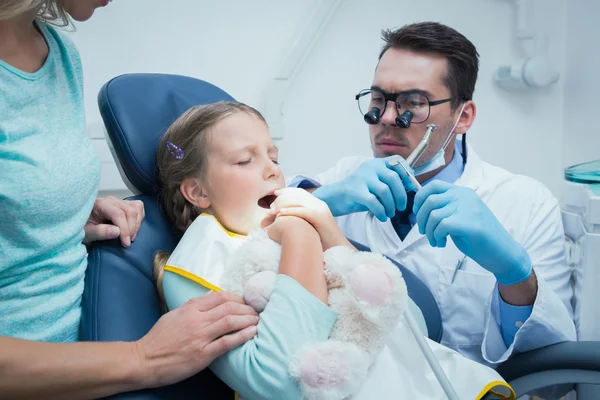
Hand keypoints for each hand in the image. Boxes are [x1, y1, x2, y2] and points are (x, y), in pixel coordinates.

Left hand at [84, 196, 144, 246]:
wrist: (80, 227)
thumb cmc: (81, 230)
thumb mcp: (86, 234)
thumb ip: (99, 232)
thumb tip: (116, 231)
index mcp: (99, 205)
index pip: (118, 214)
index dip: (124, 229)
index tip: (125, 243)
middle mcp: (111, 201)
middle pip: (130, 210)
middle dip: (132, 228)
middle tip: (127, 242)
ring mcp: (119, 202)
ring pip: (137, 208)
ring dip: (137, 224)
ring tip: (130, 237)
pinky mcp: (124, 205)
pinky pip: (138, 207)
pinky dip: (139, 219)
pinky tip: (133, 229)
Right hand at [135, 291, 257, 387]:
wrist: (144, 360)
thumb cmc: (158, 338)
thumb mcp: (174, 314)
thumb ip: (194, 304)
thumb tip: (211, 294)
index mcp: (190, 308)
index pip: (220, 296)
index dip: (237, 297)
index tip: (245, 301)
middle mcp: (196, 320)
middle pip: (229, 307)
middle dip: (247, 308)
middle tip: (256, 312)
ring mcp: (200, 337)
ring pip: (231, 321)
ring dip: (248, 319)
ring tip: (258, 320)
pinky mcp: (202, 354)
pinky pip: (227, 342)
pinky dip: (242, 336)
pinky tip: (252, 333)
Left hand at [271, 188, 353, 250]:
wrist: (337, 249)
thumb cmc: (323, 241)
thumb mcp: (311, 226)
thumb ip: (302, 219)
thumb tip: (289, 219)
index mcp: (318, 204)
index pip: (300, 192)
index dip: (286, 191)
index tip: (275, 193)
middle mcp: (319, 204)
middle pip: (298, 194)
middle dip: (282, 196)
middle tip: (270, 203)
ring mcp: (320, 209)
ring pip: (299, 200)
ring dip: (283, 204)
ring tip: (271, 210)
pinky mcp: (320, 216)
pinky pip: (302, 210)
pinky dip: (290, 211)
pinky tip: (280, 214)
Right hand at [311, 157, 413, 220]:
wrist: (335, 198)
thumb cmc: (359, 192)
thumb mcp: (375, 183)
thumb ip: (390, 183)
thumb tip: (411, 187)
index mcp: (376, 163)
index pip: (397, 161)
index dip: (407, 173)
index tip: (410, 187)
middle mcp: (370, 167)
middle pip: (393, 179)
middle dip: (401, 195)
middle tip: (401, 207)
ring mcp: (362, 178)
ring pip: (385, 191)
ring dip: (391, 205)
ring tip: (390, 213)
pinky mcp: (355, 191)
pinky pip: (374, 202)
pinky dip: (381, 212)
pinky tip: (382, 217)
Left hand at [413, 180, 531, 284]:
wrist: (503, 252)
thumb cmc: (478, 236)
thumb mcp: (460, 215)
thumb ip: (445, 208)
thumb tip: (420, 209)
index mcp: (462, 192)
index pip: (432, 185)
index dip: (419, 199)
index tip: (418, 213)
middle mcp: (464, 196)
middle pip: (429, 201)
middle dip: (421, 219)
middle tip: (425, 232)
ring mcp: (468, 208)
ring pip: (433, 215)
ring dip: (429, 232)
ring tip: (436, 241)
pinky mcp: (470, 223)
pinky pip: (441, 226)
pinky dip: (436, 237)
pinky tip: (442, 243)